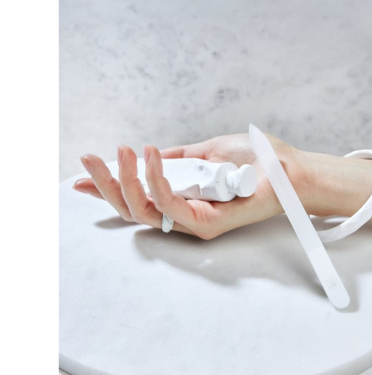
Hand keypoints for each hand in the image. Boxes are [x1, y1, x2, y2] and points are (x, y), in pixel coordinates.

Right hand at [73, 134, 300, 238]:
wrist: (285, 169)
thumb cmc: (253, 161)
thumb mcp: (206, 152)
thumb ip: (179, 159)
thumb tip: (151, 155)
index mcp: (181, 199)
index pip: (137, 199)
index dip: (107, 188)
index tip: (83, 173)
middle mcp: (183, 215)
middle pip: (132, 209)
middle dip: (106, 184)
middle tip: (92, 158)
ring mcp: (193, 222)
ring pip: (143, 210)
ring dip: (125, 180)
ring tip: (123, 151)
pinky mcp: (205, 223)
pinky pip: (169, 205)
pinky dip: (155, 179)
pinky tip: (151, 154)